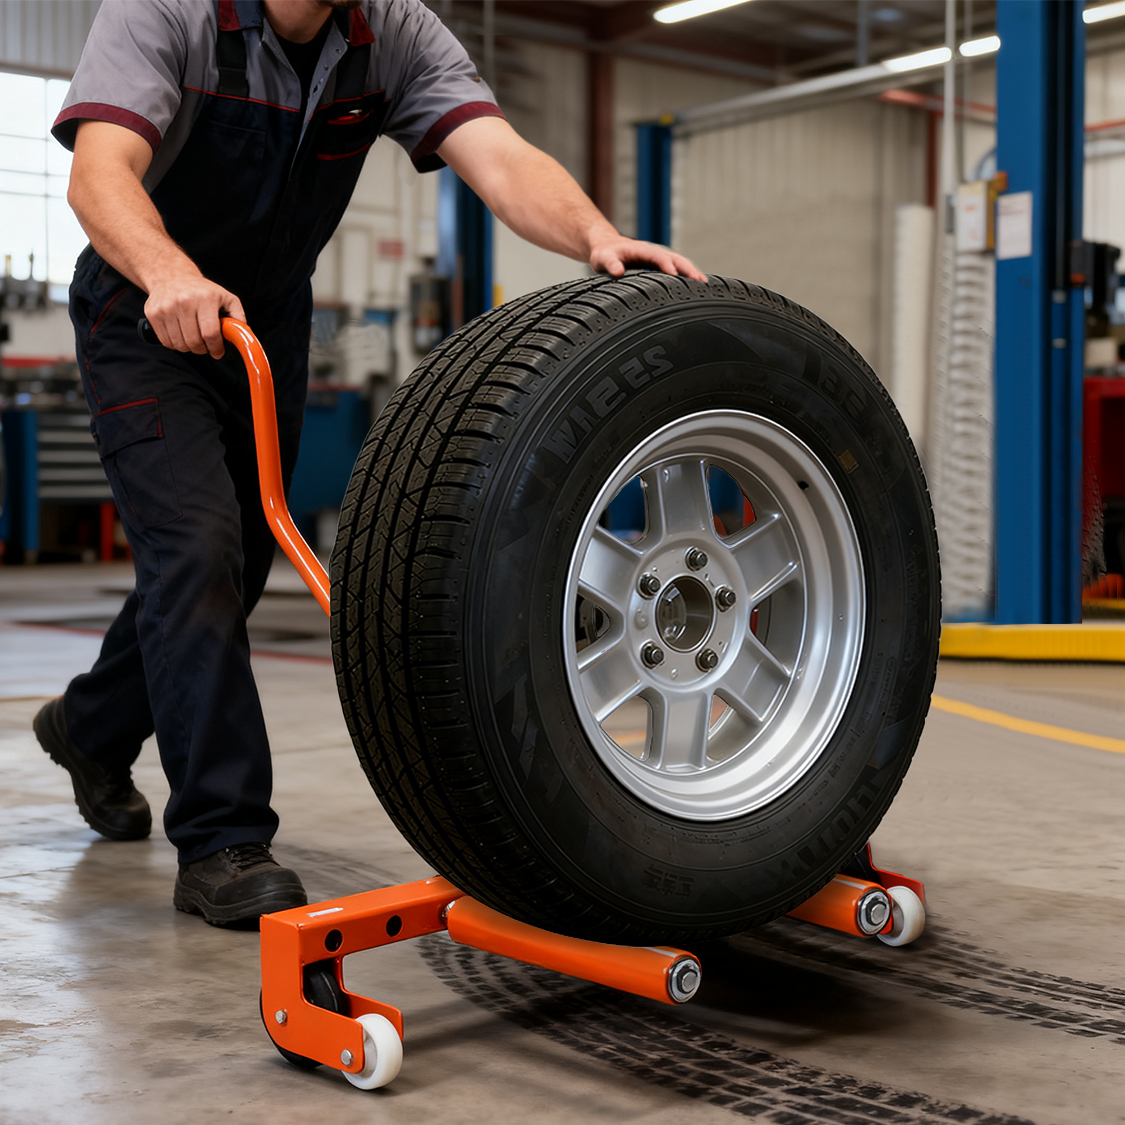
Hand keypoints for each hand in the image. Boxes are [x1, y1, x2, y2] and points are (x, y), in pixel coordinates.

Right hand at [143, 274, 246, 358]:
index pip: (210, 334)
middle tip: (207, 346)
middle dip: (203, 350)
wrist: (171, 276)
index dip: (216, 348)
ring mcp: (165, 308)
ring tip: (194, 339)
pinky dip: (175, 344)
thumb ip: (238, 317)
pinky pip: (166, 342)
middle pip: (194, 342)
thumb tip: (244, 336)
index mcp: (205, 298)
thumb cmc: (202, 291)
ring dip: (189, 348)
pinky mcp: (153, 313)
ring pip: (180, 345)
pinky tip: (181, 334)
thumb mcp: (226, 298)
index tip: (218, 352)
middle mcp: (183, 302)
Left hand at [589, 236, 706, 282]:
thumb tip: (617, 271)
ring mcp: (657, 259)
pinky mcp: (658, 266)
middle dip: (688, 269)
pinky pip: (675, 269)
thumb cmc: (604, 253)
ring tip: (704, 286)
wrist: (606, 247)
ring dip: (691, 273)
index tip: (676, 276)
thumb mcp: (602, 258)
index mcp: (642, 250)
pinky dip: (685, 276)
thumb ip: (610, 263)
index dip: (668, 266)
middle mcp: (653, 253)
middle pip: (676, 259)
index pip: (659, 257)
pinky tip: (694, 286)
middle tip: (700, 282)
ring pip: (679, 264)